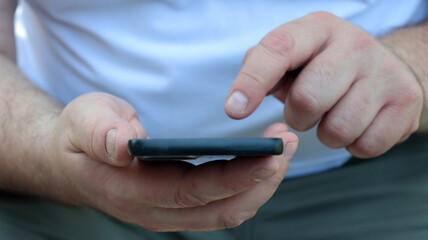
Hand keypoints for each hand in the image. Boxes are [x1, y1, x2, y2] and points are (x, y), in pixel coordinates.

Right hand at [48, 93, 297, 230]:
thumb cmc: (80, 135)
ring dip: (261, 186)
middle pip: (221, 209)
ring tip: (283, 151)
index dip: (235, 177)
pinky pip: (220, 207)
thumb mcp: (83, 121)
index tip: (271, 157)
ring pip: (226, 213)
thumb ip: (99, 132)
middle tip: (288, 144)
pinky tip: (262, 165)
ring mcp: (167, 214)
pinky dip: (248, 189)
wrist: (70, 160)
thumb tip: (122, 144)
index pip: (193, 191)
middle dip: (262, 181)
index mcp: (132, 189)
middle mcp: (154, 211)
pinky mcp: (177, 207)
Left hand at [225, 12, 423, 157]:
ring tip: (333, 114)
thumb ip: (263, 69)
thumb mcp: (294, 56)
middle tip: (305, 110)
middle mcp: (354, 44)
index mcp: (317, 29)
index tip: (234, 111)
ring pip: (336, 130)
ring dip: (325, 133)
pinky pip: (364, 146)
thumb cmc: (325, 66)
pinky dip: (352, 144)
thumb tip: (241, 99)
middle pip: (307, 100)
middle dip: (297, 116)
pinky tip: (356, 124)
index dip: (252, 82)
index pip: (278, 50)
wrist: (386, 69)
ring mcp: (384, 72)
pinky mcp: (405, 102)